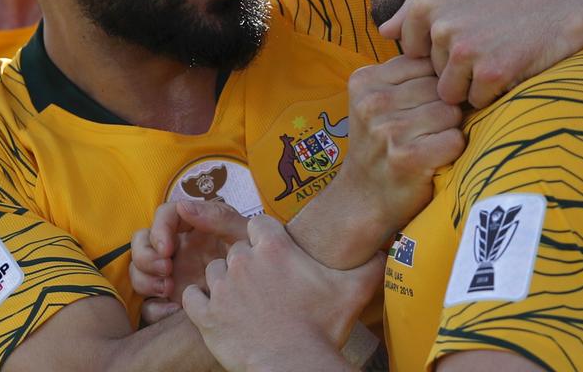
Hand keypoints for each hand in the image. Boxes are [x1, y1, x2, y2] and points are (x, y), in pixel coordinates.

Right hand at [130, 200, 248, 323]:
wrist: (264, 293)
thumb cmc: (256, 256)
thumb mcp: (242, 233)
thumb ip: (217, 217)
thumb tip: (183, 205)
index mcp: (193, 226)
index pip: (164, 216)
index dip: (159, 229)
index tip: (166, 248)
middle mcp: (178, 247)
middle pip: (141, 242)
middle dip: (146, 256)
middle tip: (167, 271)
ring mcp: (171, 273)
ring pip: (139, 271)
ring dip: (146, 280)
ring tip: (169, 289)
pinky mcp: (171, 300)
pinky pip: (148, 306)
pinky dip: (155, 309)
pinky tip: (174, 312)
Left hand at [182, 216, 382, 371]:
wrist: (294, 366)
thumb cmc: (323, 327)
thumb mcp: (353, 289)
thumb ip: (371, 263)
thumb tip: (391, 249)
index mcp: (274, 247)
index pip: (257, 224)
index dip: (265, 240)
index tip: (274, 256)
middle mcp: (243, 260)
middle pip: (236, 248)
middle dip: (247, 263)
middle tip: (263, 286)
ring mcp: (221, 287)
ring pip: (214, 271)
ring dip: (225, 283)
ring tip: (243, 302)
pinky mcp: (205, 315)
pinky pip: (191, 297)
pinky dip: (201, 303)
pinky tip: (219, 312)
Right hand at [338, 56, 464, 236]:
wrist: (363, 199)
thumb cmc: (380, 144)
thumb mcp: (377, 101)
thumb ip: (405, 72)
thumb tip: (450, 48)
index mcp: (365, 80)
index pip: (424, 62)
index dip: (432, 85)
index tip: (419, 106)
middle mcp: (372, 102)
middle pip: (440, 87)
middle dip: (443, 107)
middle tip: (424, 131)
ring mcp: (388, 130)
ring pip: (450, 112)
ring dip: (448, 130)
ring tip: (428, 144)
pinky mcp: (408, 157)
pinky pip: (455, 139)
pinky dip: (452, 151)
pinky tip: (434, 159)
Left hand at [379, 0, 582, 107]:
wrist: (567, 1)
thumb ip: (418, 7)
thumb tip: (383, 32)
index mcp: (427, 3)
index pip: (410, 51)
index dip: (436, 51)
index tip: (463, 38)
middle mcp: (440, 25)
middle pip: (431, 73)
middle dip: (455, 68)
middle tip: (489, 44)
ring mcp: (464, 49)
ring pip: (450, 92)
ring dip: (472, 84)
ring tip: (498, 56)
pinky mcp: (490, 72)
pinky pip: (477, 100)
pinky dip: (494, 92)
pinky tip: (511, 66)